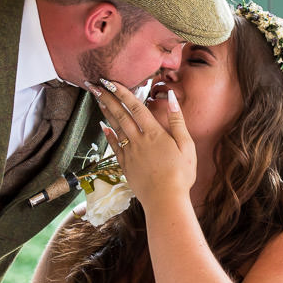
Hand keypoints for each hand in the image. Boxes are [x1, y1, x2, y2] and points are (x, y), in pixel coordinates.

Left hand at [90, 79, 195, 206]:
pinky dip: (108, 135)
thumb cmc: (181, 174)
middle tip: (95, 84)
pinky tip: (103, 127)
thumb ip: (178, 121)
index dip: (122, 92)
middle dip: (107, 97)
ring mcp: (130, 154)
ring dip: (106, 112)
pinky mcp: (126, 166)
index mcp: (154, 133)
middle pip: (120, 114)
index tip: (110, 81)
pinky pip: (114, 147)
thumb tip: (172, 97)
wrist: (165, 201)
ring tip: (97, 99)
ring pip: (115, 128)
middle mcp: (138, 141)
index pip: (135, 107)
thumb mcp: (186, 146)